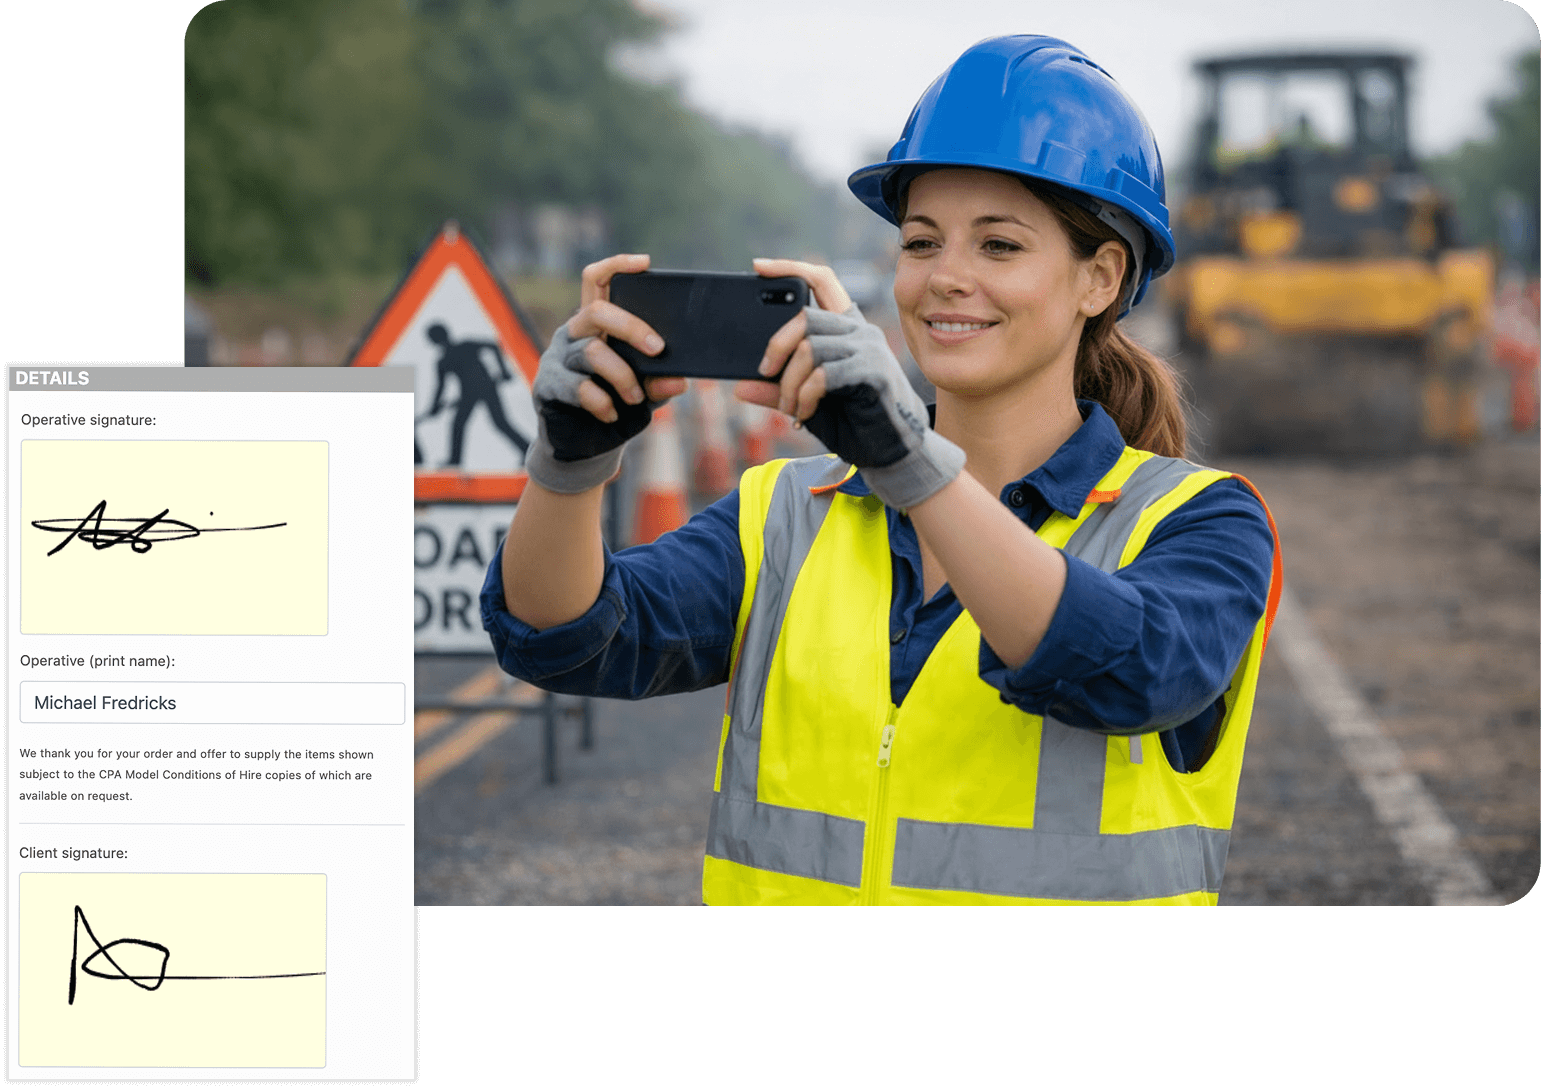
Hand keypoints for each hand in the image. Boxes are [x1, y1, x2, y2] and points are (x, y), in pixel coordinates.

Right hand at [524, 254, 687, 493]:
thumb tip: (680, 381)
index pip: (598, 280)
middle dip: (633, 327)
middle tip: (658, 350)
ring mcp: (558, 357)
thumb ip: (660, 382)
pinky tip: (612, 414)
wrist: (585, 445)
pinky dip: (603, 402)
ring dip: (622, 375)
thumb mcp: (646, 392)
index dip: (618, 265)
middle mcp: (575, 333)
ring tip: (635, 397)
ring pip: (592, 351)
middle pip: (597, 311)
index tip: (646, 263)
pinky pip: (579, 387)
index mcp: (597, 325)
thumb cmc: (617, 407)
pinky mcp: (548, 384)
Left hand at [739, 258, 964, 509]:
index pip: (822, 281)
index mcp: (846, 328)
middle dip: (776, 346)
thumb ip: (776, 391)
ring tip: (788, 407)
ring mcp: (868, 349)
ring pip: (809, 347)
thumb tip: (739, 387)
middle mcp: (859, 331)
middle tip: (764, 373)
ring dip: (788, 382)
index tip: (758, 268)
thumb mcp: (806, 403)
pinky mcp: (872, 372)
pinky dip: (804, 397)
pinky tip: (803, 414)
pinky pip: (823, 375)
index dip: (790, 268)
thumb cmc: (854, 423)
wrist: (893, 451)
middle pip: (805, 316)